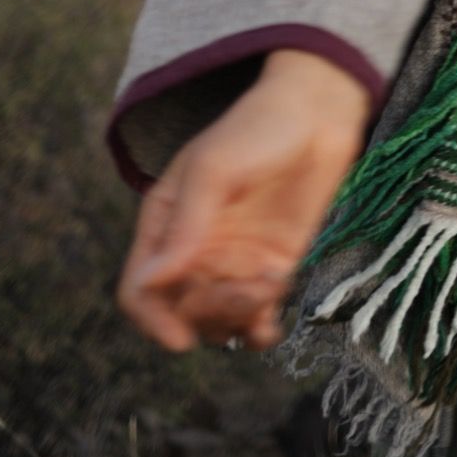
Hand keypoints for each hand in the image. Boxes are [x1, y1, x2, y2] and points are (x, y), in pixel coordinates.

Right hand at [115, 50, 372, 353]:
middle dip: (212, 313)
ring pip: (217, 322)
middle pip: (181, 313)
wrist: (316, 117)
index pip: (139, 291)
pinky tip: (272, 322)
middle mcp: (192, 252)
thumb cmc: (255, 129)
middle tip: (253, 289)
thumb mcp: (212, 169)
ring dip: (240, 317)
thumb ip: (185, 225)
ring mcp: (231, 264)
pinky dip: (258, 331)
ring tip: (272, 283)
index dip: (152, 321)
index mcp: (163, 224)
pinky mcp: (269, 270)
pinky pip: (252, 321)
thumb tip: (150, 282)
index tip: (180, 340)